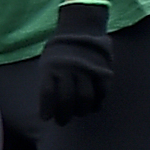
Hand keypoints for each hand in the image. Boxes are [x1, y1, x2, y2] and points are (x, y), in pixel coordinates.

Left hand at [34, 0, 113, 124]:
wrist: (80, 27)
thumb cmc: (60, 50)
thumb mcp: (47, 62)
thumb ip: (48, 81)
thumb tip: (48, 105)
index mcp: (52, 68)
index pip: (48, 94)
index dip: (47, 109)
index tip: (46, 118)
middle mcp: (69, 70)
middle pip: (67, 100)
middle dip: (64, 115)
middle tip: (62, 121)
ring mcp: (87, 70)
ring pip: (85, 98)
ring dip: (82, 111)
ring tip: (78, 114)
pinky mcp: (103, 70)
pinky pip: (102, 92)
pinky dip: (98, 102)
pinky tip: (94, 107)